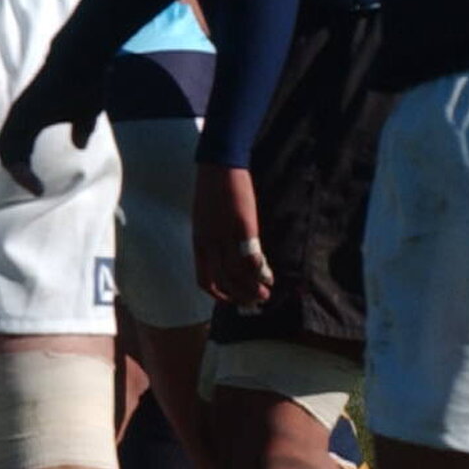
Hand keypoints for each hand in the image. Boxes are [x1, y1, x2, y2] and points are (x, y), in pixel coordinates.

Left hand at [0, 45, 113, 191]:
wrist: (84, 61)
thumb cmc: (85, 84)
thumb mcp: (85, 114)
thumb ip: (81, 129)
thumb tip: (79, 145)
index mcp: (30, 119)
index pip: (18, 149)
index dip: (24, 169)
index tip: (39, 187)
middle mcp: (19, 118)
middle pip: (7, 152)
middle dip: (18, 173)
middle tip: (34, 189)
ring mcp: (19, 114)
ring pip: (5, 150)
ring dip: (17, 171)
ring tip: (32, 186)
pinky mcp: (23, 112)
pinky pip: (10, 144)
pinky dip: (17, 163)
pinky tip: (29, 175)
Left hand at [195, 163, 273, 310]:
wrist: (219, 166)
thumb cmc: (212, 192)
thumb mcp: (203, 220)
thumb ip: (211, 240)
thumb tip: (223, 257)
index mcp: (198, 242)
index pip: (204, 279)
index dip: (218, 295)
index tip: (232, 300)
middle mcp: (209, 243)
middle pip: (223, 281)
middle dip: (240, 296)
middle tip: (256, 301)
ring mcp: (225, 236)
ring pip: (237, 274)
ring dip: (253, 288)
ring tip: (265, 293)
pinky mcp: (243, 226)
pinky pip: (251, 257)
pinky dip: (260, 271)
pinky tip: (269, 275)